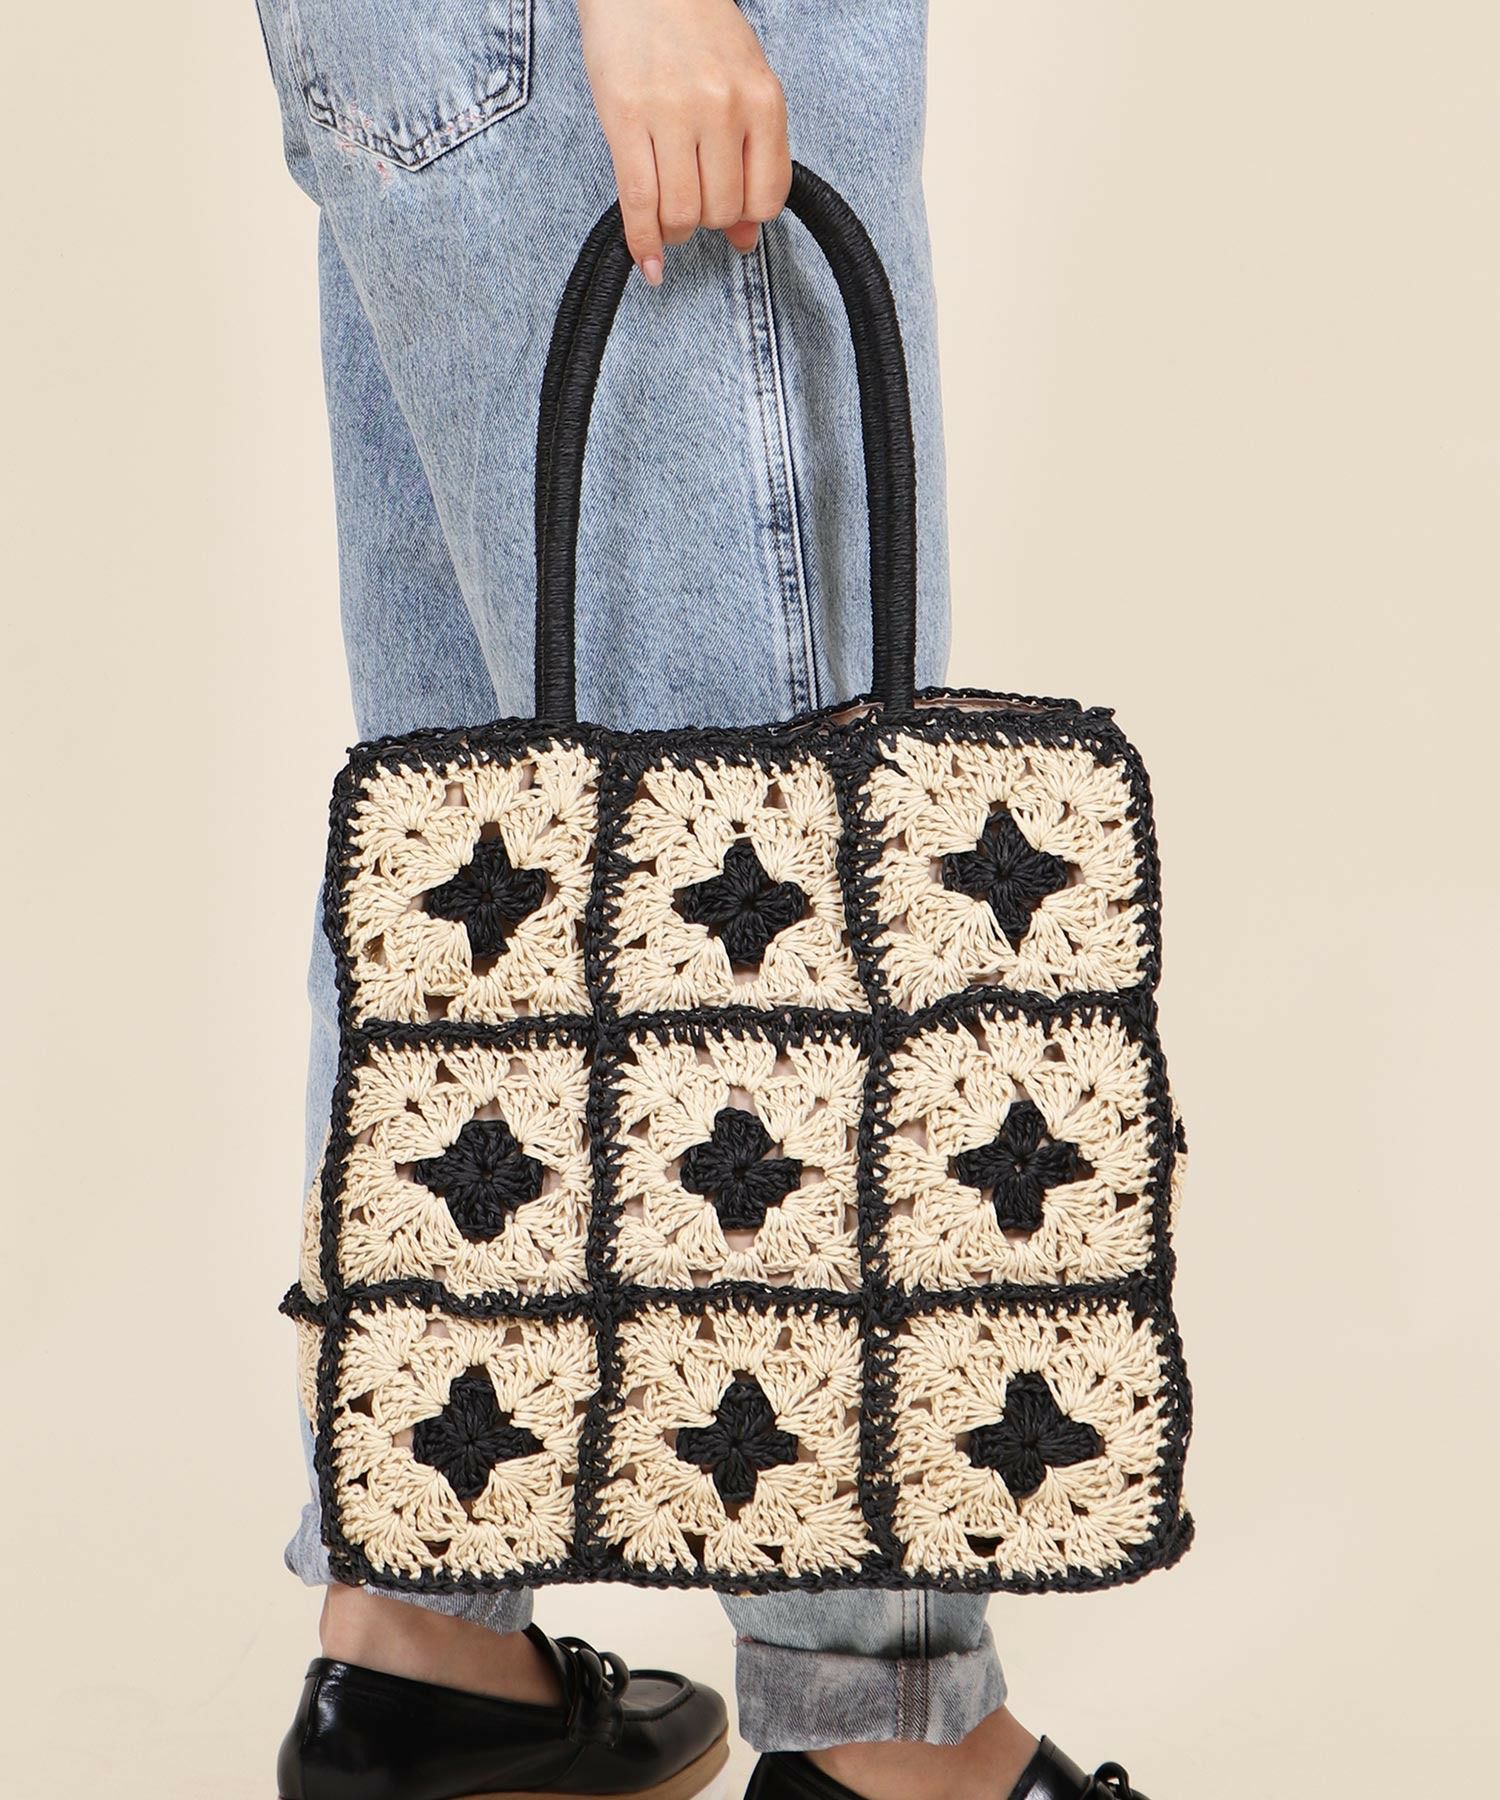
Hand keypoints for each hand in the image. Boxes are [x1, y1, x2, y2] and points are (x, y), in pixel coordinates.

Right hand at [576, 0, 791, 283]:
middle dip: (707, 222)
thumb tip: (743, 240)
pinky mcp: (625, 117)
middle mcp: (722, 107)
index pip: (767, 197)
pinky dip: (643, 242)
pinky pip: (638, 201)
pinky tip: (648, 261)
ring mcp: (673, 113)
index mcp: (762, 99)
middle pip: (722, 210)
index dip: (747, 218)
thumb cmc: (696, 32)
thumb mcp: (743, 85)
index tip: (732, 218)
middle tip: (693, 206)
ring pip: (682, 213)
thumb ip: (753, 158)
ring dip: (675, 231)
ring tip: (669, 220)